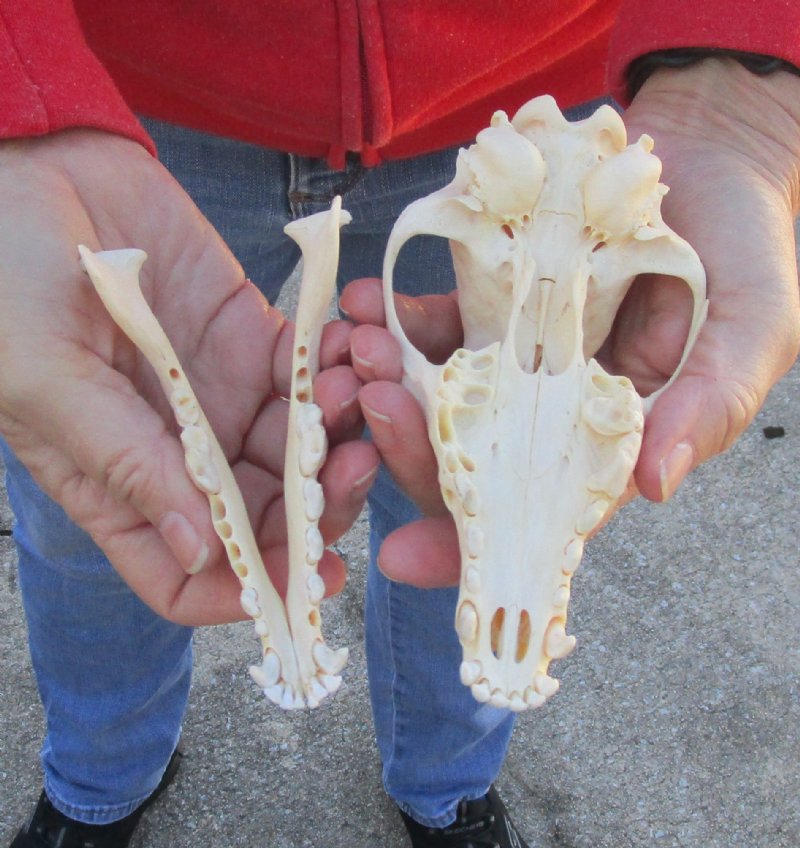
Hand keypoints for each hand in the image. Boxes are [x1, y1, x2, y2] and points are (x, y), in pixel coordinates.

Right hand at [0, 129, 377, 622]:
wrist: (32, 166)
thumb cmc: (4, 277)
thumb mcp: (51, 379)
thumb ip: (128, 464)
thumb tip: (201, 555)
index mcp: (121, 486)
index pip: (189, 576)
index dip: (251, 588)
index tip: (310, 574)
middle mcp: (181, 454)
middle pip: (269, 516)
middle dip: (319, 503)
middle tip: (352, 466)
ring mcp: (223, 398)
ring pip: (303, 447)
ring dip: (340, 431)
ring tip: (357, 390)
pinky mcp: (252, 340)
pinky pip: (312, 372)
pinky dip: (339, 366)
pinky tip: (350, 345)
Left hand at [343, 60, 799, 584]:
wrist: (713, 149)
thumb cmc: (750, 246)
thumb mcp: (751, 329)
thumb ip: (709, 404)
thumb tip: (653, 484)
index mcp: (606, 435)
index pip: (537, 508)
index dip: (471, 540)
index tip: (403, 557)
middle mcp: (550, 408)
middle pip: (469, 454)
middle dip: (411, 445)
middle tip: (372, 406)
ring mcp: (515, 355)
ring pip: (438, 392)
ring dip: (389, 377)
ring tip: (358, 348)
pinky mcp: (491, 300)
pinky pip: (434, 321)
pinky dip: (397, 317)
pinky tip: (364, 300)